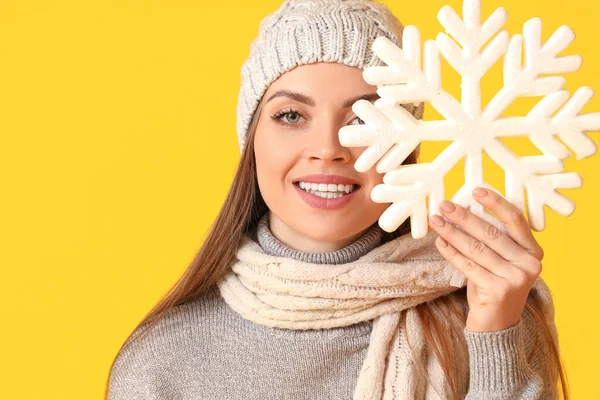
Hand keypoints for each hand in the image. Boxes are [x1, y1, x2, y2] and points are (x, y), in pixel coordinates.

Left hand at [428, 187, 543, 331]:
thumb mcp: (501, 261)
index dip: (495, 203)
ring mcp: (515, 278)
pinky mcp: (498, 290)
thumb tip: (464, 210)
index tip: (475, 191)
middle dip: (464, 217)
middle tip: (444, 205)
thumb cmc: (495, 285)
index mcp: (533, 251)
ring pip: (476, 248)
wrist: (497, 325)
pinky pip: (468, 265)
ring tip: (436, 222)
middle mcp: (529, 264)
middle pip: (491, 233)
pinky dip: (451, 252)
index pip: (515, 220)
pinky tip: (440, 242)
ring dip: (452, 233)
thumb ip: (493, 240)